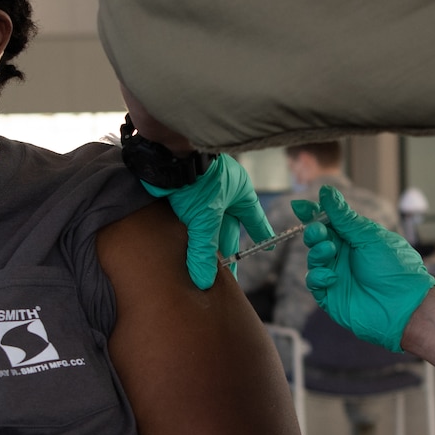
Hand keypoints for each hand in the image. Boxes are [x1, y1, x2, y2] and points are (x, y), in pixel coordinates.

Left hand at [141, 154, 275, 289]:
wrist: (166, 154)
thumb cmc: (197, 180)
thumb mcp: (206, 217)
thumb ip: (204, 249)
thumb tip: (204, 280)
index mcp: (239, 192)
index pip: (254, 219)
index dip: (261, 235)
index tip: (268, 247)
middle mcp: (224, 193)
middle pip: (227, 228)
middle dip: (226, 252)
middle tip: (227, 276)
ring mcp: (203, 194)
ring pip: (207, 225)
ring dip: (205, 246)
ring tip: (204, 269)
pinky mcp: (182, 196)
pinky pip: (188, 221)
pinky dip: (188, 237)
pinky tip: (184, 251)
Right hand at [293, 185, 434, 352]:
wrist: (404, 305)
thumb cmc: (395, 268)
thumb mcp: (369, 236)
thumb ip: (344, 217)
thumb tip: (326, 192)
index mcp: (355, 238)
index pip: (329, 221)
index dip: (313, 212)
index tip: (300, 206)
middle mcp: (344, 255)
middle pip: (317, 238)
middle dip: (313, 232)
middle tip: (318, 232)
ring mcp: (337, 274)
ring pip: (313, 258)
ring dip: (317, 252)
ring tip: (330, 251)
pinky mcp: (331, 295)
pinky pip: (314, 281)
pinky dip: (317, 276)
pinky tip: (332, 277)